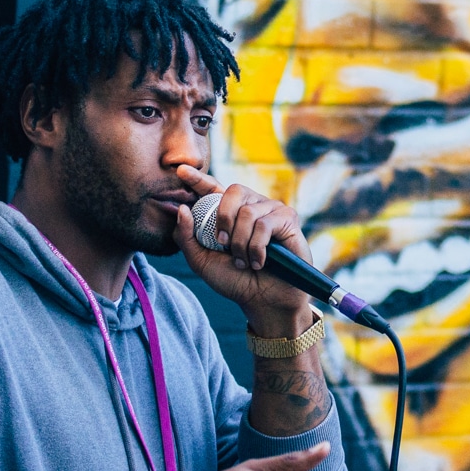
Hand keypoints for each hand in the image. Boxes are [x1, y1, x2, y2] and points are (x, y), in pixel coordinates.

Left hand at [173, 165, 315, 335]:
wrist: (264, 300)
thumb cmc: (235, 281)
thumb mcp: (202, 262)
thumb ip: (188, 237)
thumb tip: (182, 208)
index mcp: (229, 212)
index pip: (213, 188)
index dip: (198, 177)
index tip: (180, 170)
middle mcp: (251, 206)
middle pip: (233, 191)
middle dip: (223, 219)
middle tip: (223, 245)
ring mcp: (271, 210)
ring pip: (248, 212)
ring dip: (241, 243)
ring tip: (244, 261)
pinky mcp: (288, 219)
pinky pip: (265, 224)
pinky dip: (257, 247)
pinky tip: (259, 261)